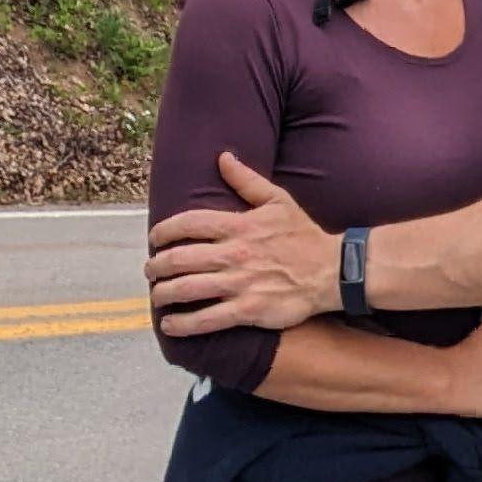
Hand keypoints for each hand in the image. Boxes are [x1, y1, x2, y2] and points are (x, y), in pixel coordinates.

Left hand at [148, 154, 341, 334]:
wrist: (331, 271)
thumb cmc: (303, 235)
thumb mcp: (278, 200)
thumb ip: (247, 180)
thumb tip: (222, 157)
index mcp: (239, 226)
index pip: (189, 223)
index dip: (164, 230)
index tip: (154, 237)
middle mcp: (234, 254)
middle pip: (180, 259)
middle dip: (156, 265)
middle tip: (150, 270)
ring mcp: (240, 284)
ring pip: (187, 289)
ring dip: (163, 293)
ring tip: (156, 295)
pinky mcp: (248, 310)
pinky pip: (207, 319)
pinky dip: (183, 324)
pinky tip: (169, 325)